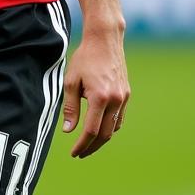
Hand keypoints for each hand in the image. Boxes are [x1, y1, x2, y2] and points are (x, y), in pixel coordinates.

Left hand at [62, 28, 129, 157]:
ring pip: (114, 128)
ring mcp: (123, 98)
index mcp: (99, 98)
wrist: (105, 41)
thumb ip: (70, 108)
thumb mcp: (71, 81)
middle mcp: (115, 101)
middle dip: (92, 147)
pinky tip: (100, 128)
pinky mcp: (126, 94)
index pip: (91, 131)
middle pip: (105, 134)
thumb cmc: (84, 59)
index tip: (74, 153)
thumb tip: (68, 131)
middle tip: (80, 154)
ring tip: (88, 144)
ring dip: (102, 139)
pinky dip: (110, 127)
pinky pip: (119, 118)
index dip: (82, 145)